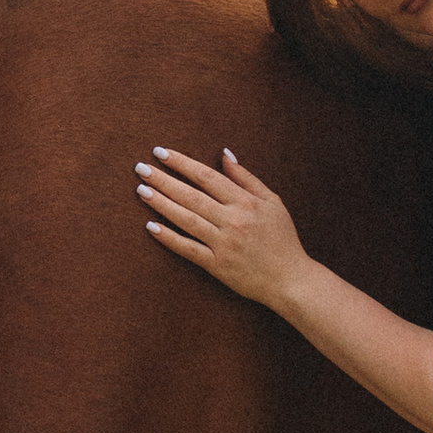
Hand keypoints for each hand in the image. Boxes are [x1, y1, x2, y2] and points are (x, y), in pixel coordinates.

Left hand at [136, 144, 308, 311]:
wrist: (291, 280)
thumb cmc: (282, 239)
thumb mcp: (272, 202)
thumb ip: (246, 178)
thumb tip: (225, 154)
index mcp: (246, 202)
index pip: (207, 177)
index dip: (182, 163)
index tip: (161, 152)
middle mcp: (233, 220)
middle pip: (191, 195)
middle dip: (164, 180)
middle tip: (141, 168)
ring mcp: (223, 243)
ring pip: (186, 219)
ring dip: (161, 204)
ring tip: (141, 190)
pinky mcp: (217, 265)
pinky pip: (188, 249)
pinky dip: (169, 238)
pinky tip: (151, 226)